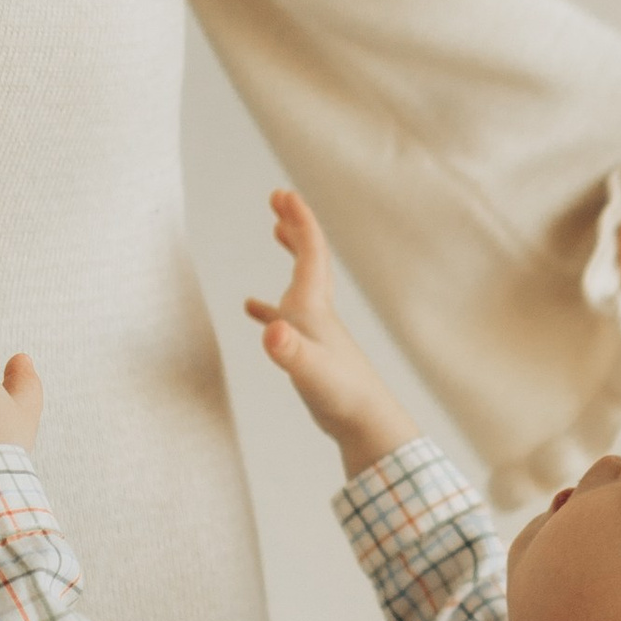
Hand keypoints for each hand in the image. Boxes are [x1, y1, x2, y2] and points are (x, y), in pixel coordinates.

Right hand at [245, 190, 416, 477]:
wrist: (366, 426)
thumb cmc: (340, 397)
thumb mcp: (310, 372)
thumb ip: (291, 352)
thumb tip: (273, 333)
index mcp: (315, 308)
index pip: (311, 252)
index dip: (299, 220)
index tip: (283, 194)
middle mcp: (317, 313)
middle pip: (309, 258)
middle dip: (295, 225)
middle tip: (278, 199)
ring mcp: (315, 332)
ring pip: (302, 282)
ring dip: (291, 254)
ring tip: (276, 230)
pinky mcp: (310, 353)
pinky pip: (286, 321)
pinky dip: (269, 309)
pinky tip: (253, 310)